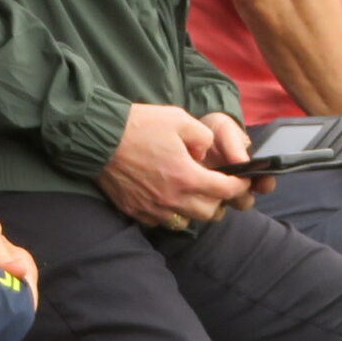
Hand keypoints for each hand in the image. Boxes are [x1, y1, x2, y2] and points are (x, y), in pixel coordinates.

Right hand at [97, 104, 251, 230]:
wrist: (99, 137)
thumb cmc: (139, 125)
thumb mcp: (179, 119)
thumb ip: (203, 137)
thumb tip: (206, 154)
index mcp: (187, 176)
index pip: (225, 190)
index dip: (239, 186)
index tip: (242, 181)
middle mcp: (173, 198)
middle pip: (209, 212)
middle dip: (218, 200)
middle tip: (216, 186)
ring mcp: (153, 208)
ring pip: (187, 221)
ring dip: (195, 209)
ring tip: (192, 194)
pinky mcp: (135, 211)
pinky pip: (162, 222)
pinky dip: (171, 213)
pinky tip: (167, 198)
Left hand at [196, 112, 273, 202]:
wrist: (188, 134)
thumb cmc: (213, 130)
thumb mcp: (225, 129)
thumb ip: (234, 143)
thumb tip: (243, 161)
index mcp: (250, 170)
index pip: (265, 185)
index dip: (265, 184)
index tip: (260, 181)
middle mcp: (237, 185)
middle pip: (245, 201)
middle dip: (239, 194)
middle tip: (229, 182)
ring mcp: (219, 193)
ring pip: (226, 207)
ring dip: (219, 199)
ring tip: (208, 184)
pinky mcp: (201, 198)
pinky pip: (206, 211)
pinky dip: (202, 202)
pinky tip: (195, 188)